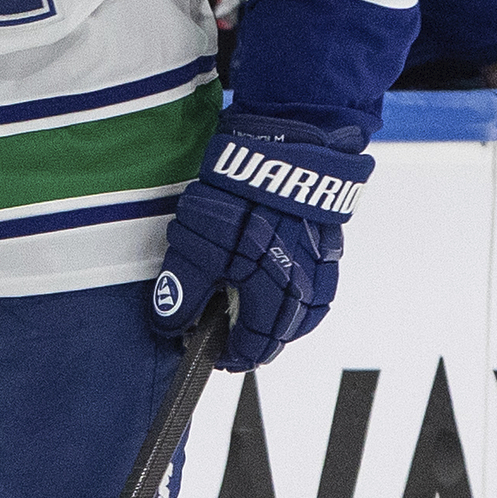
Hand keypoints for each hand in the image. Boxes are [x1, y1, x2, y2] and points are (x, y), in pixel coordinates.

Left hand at [149, 112, 372, 371]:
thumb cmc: (244, 193)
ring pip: (299, 312)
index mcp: (275, 297)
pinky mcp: (327, 242)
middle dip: (250, 338)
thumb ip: (182, 288)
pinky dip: (291, 291)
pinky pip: (312, 283)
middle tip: (223, 334)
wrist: (290, 142)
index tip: (209, 354)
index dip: (229, 355)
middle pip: (279, 334)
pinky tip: (273, 279)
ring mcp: (322, 266)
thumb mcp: (197, 243)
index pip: (254, 347)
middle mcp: (306, 289)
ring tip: (245, 308)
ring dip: (273, 317)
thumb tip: (169, 322)